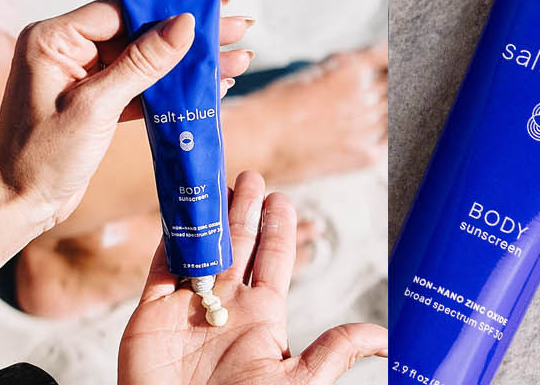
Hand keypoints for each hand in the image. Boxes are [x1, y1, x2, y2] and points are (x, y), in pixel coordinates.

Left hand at [0, 0, 252, 274]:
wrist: (21, 204)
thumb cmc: (42, 157)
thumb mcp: (95, 107)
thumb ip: (141, 64)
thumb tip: (182, 26)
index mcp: (53, 39)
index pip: (120, 10)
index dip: (168, 7)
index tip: (210, 7)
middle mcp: (66, 51)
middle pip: (139, 32)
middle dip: (189, 34)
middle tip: (237, 28)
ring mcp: (82, 77)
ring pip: (145, 61)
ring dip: (188, 63)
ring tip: (236, 58)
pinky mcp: (96, 103)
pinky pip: (140, 87)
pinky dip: (172, 88)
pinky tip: (209, 86)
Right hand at [118, 171, 384, 384]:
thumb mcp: (298, 382)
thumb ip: (336, 351)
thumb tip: (388, 339)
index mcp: (262, 317)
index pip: (273, 261)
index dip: (277, 228)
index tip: (279, 197)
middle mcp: (226, 306)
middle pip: (236, 246)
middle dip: (242, 211)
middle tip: (249, 176)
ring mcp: (187, 308)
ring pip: (199, 249)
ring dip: (206, 217)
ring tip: (214, 181)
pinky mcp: (151, 314)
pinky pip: (160, 268)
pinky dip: (167, 239)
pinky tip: (175, 211)